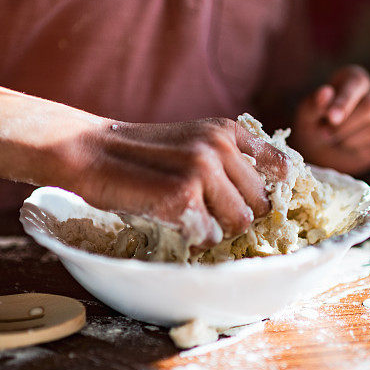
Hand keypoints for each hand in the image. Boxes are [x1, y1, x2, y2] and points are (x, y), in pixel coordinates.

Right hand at [63, 117, 289, 247]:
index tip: (255, 205)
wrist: (89, 151)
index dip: (273, 192)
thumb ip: (227, 158)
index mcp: (227, 130)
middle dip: (237, 216)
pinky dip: (194, 240)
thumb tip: (269, 196)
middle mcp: (220, 146)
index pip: (281, 168)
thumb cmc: (141, 156)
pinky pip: (210, 236)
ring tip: (188, 218)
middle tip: (206, 214)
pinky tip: (173, 224)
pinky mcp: (183, 196)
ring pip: (240, 223)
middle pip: (261, 204)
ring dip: (217, 230)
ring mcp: (203, 170)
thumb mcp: (192, 141)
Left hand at [290, 65, 369, 174]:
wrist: (324, 149)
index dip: (345, 101)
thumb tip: (325, 92)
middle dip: (344, 126)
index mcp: (355, 78)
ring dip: (349, 140)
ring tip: (335, 139)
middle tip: (324, 133)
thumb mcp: (307, 114)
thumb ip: (315, 104)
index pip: (357, 83)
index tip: (331, 118)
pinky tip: (349, 147)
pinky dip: (359, 152)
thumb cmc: (315, 123)